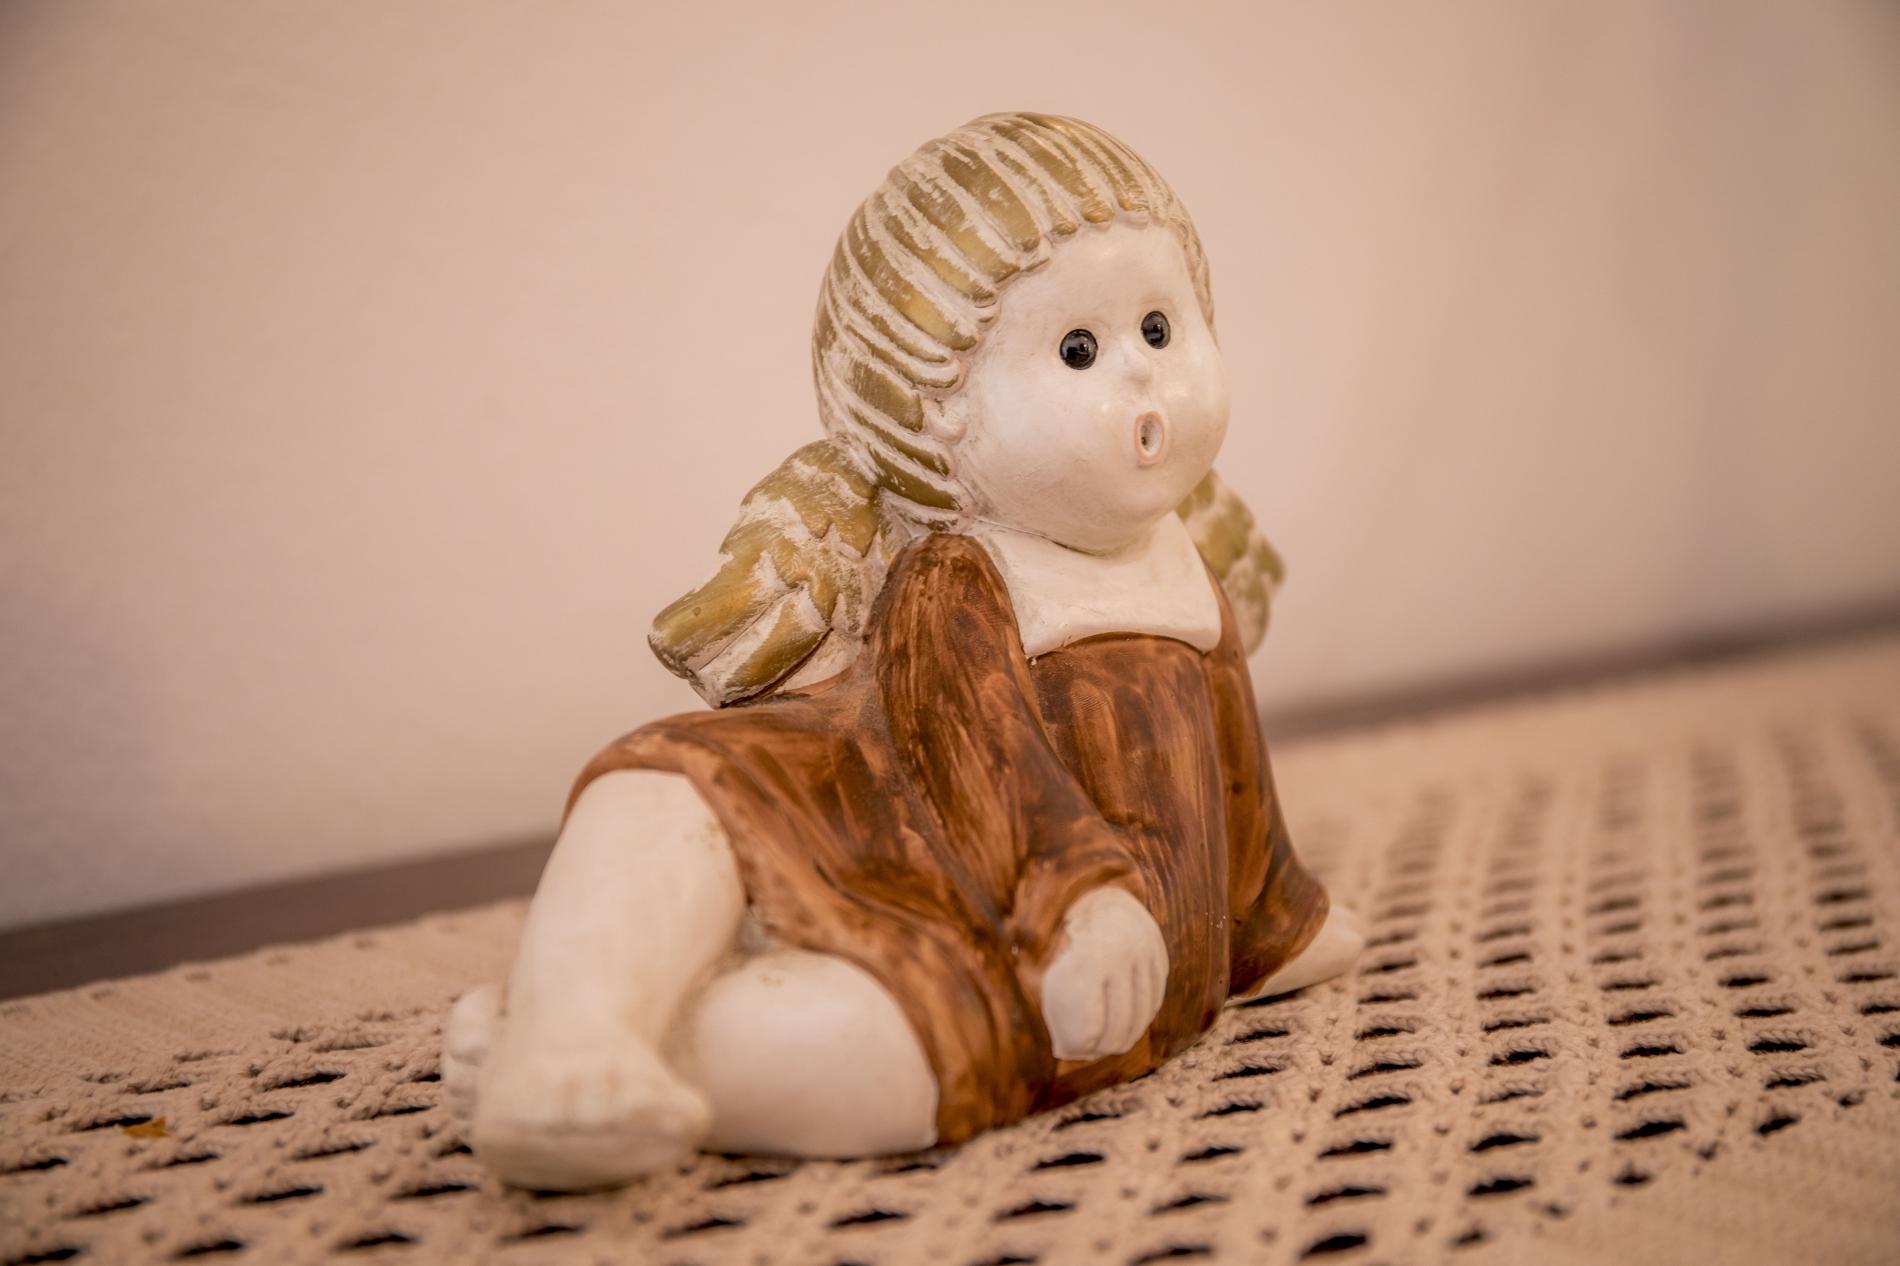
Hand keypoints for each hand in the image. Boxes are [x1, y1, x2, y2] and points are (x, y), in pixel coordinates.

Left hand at [1039, 886, 1169, 1060]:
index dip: (1078, 1047)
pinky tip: (1128, 1023)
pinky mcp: (1159, 954)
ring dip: (1125, 1035)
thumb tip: (1066, 1052)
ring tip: (1108, 1043)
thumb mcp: (1048, 970)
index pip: (1090, 1028)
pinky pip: (1155, 1000)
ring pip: (1141, 1015)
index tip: (1066, 1050)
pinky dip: (1142, 1017)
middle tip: (1089, 1051)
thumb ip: (1057, 1008)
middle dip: (1103, 1047)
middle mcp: (1121, 956)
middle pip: (1120, 1025)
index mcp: (1086, 960)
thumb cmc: (1059, 939)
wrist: (1089, 895)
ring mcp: (1144, 954)